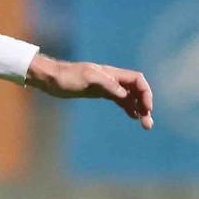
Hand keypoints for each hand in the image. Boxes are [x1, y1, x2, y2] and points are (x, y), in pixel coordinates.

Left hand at [26, 53, 153, 128]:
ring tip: (145, 124)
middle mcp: (112, 79)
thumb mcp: (87, 79)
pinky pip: (119, 100)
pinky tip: (133, 116)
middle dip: (145, 105)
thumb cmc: (66, 76)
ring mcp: (106, 87)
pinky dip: (127, 107)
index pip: (137, 81)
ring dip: (138, 109)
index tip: (146, 108)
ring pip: (129, 97)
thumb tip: (125, 95)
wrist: (51, 78)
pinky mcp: (99, 93)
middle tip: (148, 123)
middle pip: (136, 90)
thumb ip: (107, 85)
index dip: (145, 93)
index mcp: (111, 74)